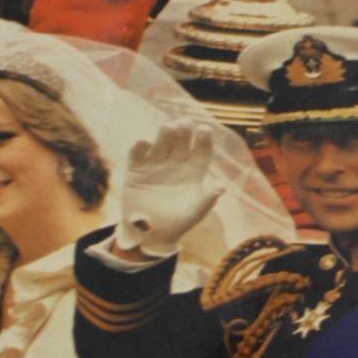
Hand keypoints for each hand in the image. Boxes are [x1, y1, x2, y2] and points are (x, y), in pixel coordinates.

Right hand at [113, 120, 222, 258]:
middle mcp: (176, 162)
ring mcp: (156, 164)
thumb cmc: (180, 221)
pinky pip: (137, 155)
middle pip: (180, 142)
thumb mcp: (197, 210)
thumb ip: (208, 196)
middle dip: (183, 132)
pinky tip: (143, 144)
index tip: (204, 130)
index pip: (201, 150)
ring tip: (168, 127)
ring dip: (163, 135)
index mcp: (194, 169)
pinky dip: (139, 148)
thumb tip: (221, 186)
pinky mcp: (136, 170)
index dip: (203, 140)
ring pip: (160, 144)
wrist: (152, 234)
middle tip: (184, 123)